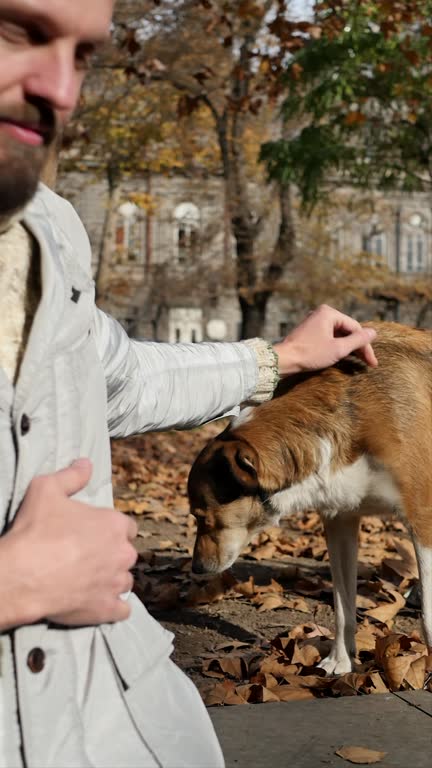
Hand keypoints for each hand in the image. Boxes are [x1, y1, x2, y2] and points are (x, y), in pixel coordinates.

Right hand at [6, 459, 137, 626]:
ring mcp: (116, 583)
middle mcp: (122, 553)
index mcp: (114, 524)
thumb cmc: (35, 530)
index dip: (111, 530)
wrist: (22, 574)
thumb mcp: (47, 488)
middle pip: (126, 553)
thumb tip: (86, 462)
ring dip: (112, 580)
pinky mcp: (107, 609)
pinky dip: (114, 607)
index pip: (126, 527)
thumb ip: (71, 475)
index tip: (95, 534)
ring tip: (90, 580)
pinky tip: (100, 603)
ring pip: (125, 580)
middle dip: (111, 555)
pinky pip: (122, 610)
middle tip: (87, 557)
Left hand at [273, 305, 377, 374]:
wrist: (283, 360)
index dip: (365, 345)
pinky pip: (329, 337)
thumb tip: (374, 332)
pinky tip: (345, 358)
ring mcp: (314, 322)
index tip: (372, 362)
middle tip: (369, 363)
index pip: (355, 328)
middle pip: (347, 330)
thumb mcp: (338, 349)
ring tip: (360, 362)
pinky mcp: (309, 332)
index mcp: (329, 313)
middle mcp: (322, 314)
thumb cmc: (310, 354)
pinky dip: (338, 347)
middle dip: (358, 347)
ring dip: (349, 348)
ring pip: (339, 335)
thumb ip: (357, 341)